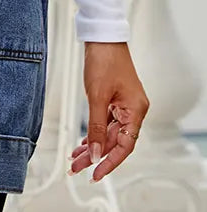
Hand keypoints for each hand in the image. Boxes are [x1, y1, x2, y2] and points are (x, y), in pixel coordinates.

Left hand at [68, 42, 148, 181]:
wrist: (102, 37)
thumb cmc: (104, 61)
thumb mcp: (97, 96)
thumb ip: (97, 127)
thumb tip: (96, 153)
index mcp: (136, 110)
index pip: (125, 146)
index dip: (110, 163)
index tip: (95, 174)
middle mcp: (133, 110)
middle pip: (115, 141)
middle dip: (95, 155)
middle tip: (76, 168)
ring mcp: (124, 105)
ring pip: (109, 134)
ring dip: (92, 146)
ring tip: (75, 159)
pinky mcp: (115, 100)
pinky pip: (106, 123)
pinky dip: (94, 133)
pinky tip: (83, 143)